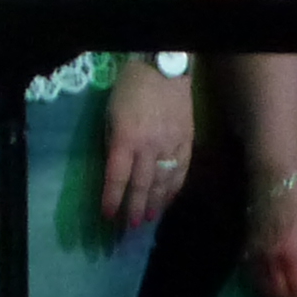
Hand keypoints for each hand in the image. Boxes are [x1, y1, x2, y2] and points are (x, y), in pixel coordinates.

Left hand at [100, 66, 192, 228]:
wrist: (164, 70)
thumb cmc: (129, 90)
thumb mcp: (110, 115)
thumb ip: (113, 143)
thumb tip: (117, 171)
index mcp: (126, 139)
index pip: (117, 177)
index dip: (112, 199)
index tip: (108, 216)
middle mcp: (149, 147)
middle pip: (141, 185)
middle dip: (134, 208)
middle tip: (130, 227)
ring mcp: (171, 146)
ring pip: (162, 182)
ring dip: (154, 203)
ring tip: (148, 219)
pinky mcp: (187, 143)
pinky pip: (181, 172)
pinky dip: (173, 189)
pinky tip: (167, 201)